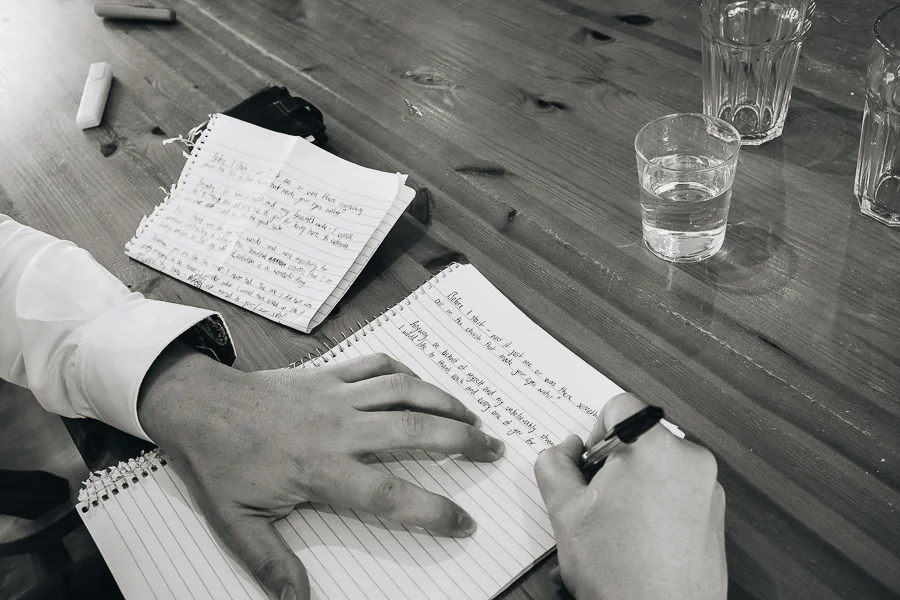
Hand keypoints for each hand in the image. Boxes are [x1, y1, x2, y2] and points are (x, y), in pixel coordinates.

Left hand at [138, 343, 504, 599]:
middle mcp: (339, 429)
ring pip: (404, 392)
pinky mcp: (328, 374)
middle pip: (414, 432)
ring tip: (475, 416)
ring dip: (445, 402)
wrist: (196, 405)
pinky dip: (406, 371)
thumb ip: (272, 563)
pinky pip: (377, 364)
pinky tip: (423, 384)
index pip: (389, 495)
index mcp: (321, 470)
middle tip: (494, 450)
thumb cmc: (218, 463)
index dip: (432, 509)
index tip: (463, 521)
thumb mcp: (236, 523)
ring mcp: (336, 396)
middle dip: (461, 442)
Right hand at [534, 393, 726, 599]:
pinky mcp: (715, 515)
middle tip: (598, 501)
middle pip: (641, 439)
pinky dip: (656, 505)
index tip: (590, 463)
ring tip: (616, 527)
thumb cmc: (620, 572)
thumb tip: (564, 450)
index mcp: (654, 448)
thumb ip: (554, 465)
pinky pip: (678, 492)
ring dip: (634, 486)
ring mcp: (708, 489)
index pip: (620, 405)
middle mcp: (690, 460)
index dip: (596, 431)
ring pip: (659, 467)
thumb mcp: (565, 511)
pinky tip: (638, 539)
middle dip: (614, 464)